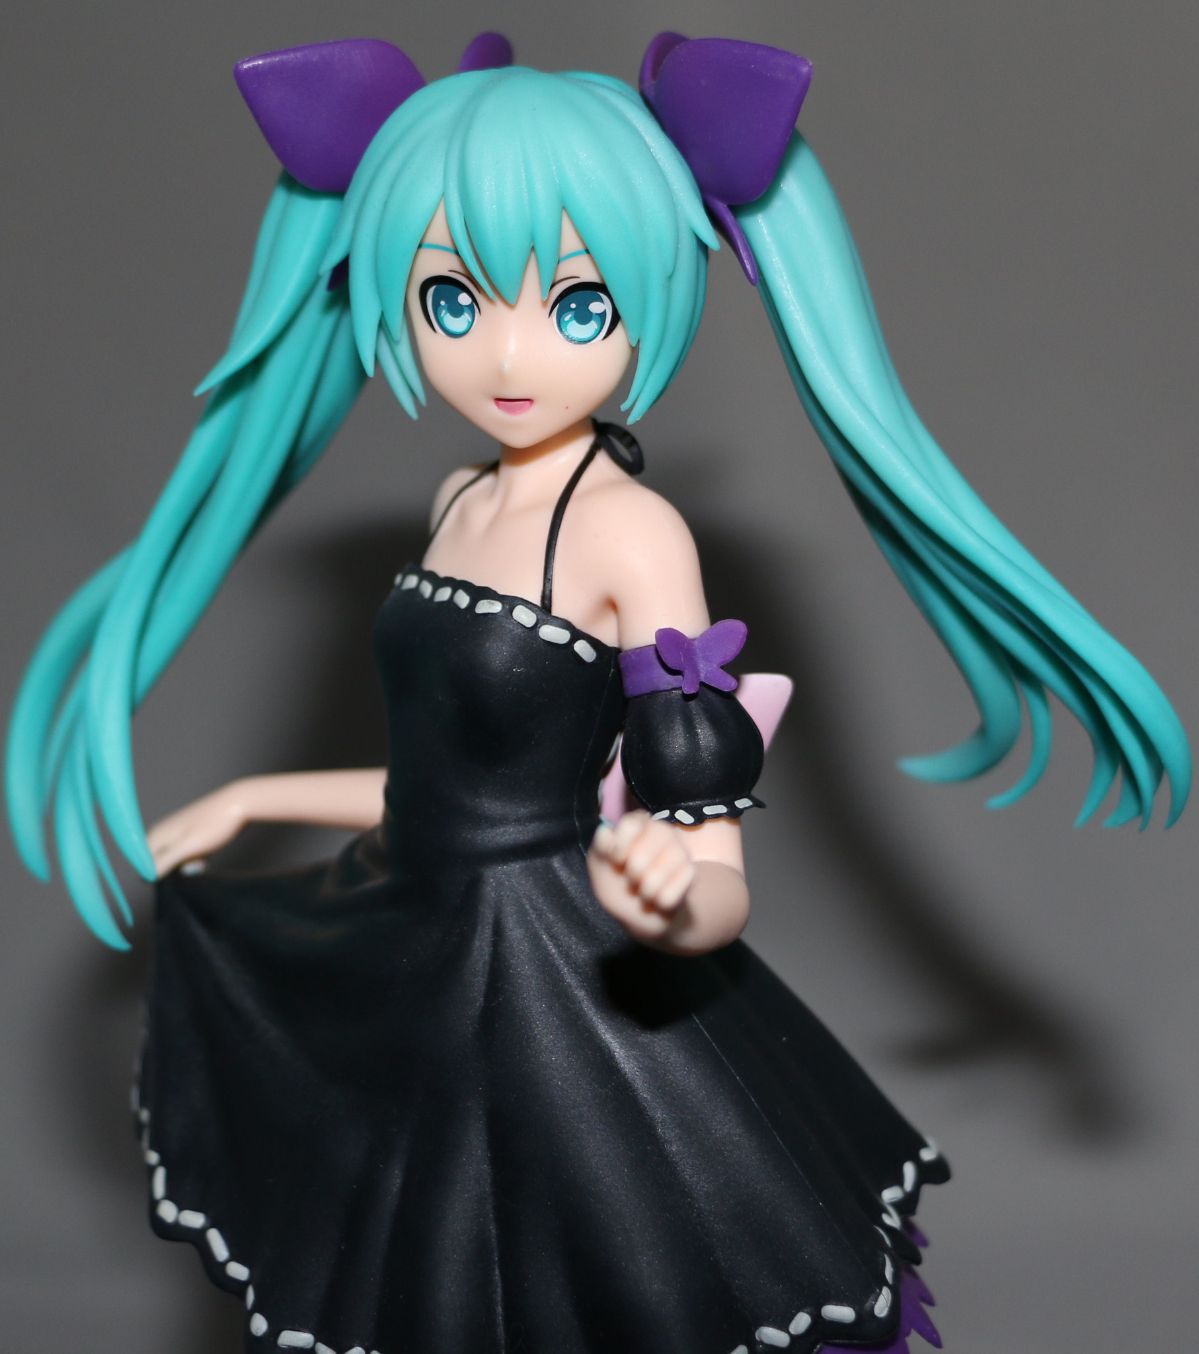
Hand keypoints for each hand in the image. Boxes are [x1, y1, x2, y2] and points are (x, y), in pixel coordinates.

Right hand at [146, 782, 248, 877]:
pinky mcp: (190, 836)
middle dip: (174, 872)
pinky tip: (205, 858)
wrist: (240, 804)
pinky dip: (195, 861)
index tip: (177, 873)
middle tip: (194, 865)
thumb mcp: (188, 846)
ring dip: (187, 867)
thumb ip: (165, 860)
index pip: (142, 864)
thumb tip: (147, 875)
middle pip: (158, 864)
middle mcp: (162, 833)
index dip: (157, 874)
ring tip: (201, 861)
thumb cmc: (214, 823)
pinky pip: (186, 856)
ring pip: (174, 862)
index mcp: (156, 834)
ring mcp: (176, 834)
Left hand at [587, 809, 695, 945]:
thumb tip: (605, 832)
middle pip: (640, 855)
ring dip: (644, 892)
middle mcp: (663, 830)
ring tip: (644, 890)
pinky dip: (658, 902)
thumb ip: (600, 848)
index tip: (616, 860)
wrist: (640, 911)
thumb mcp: (599, 866)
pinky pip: (669, 893)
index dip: (618, 848)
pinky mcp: (691, 873)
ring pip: (656, 876)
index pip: (630, 825)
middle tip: (631, 878)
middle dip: (630, 875)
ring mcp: (680, 850)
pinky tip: (659, 897)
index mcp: (638, 824)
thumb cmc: (617, 882)